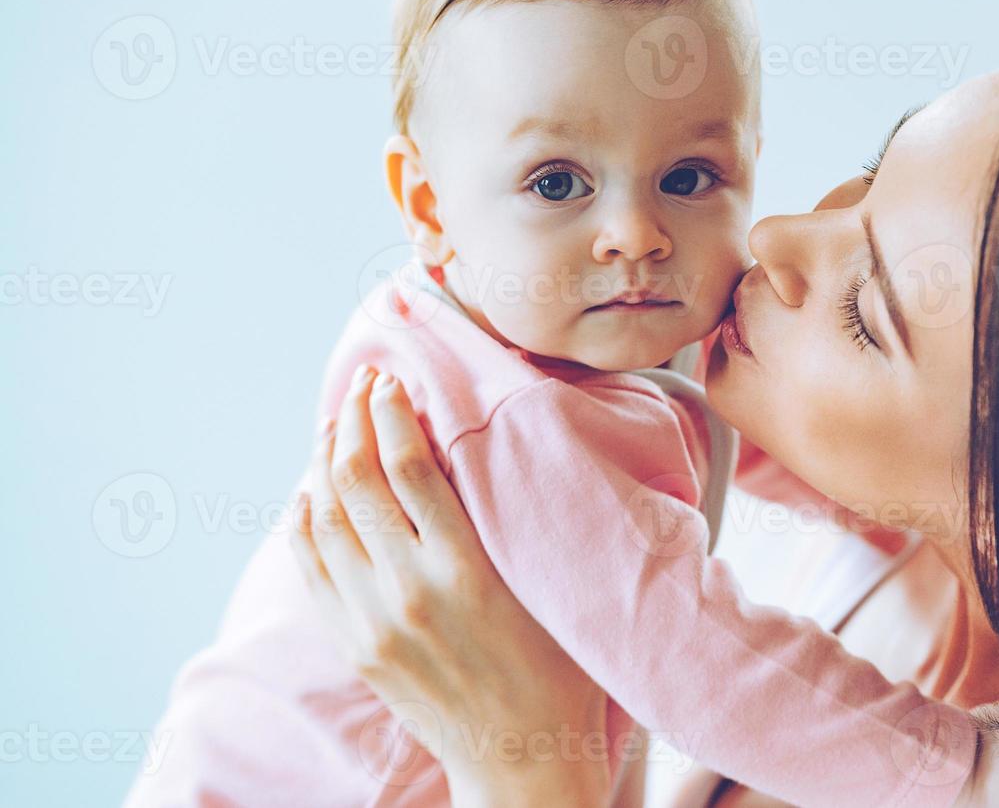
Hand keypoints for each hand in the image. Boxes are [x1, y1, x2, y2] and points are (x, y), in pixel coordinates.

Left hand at [289, 365, 611, 805]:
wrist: (522, 755)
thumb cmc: (558, 665)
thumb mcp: (545, 582)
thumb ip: (508, 518)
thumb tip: (474, 444)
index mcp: (466, 570)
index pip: (409, 467)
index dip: (392, 413)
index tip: (391, 379)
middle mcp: (409, 592)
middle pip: (357, 481)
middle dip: (353, 419)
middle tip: (362, 382)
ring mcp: (372, 621)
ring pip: (324, 518)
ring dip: (324, 460)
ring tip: (336, 425)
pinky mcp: (354, 645)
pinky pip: (311, 566)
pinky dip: (304, 518)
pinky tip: (312, 490)